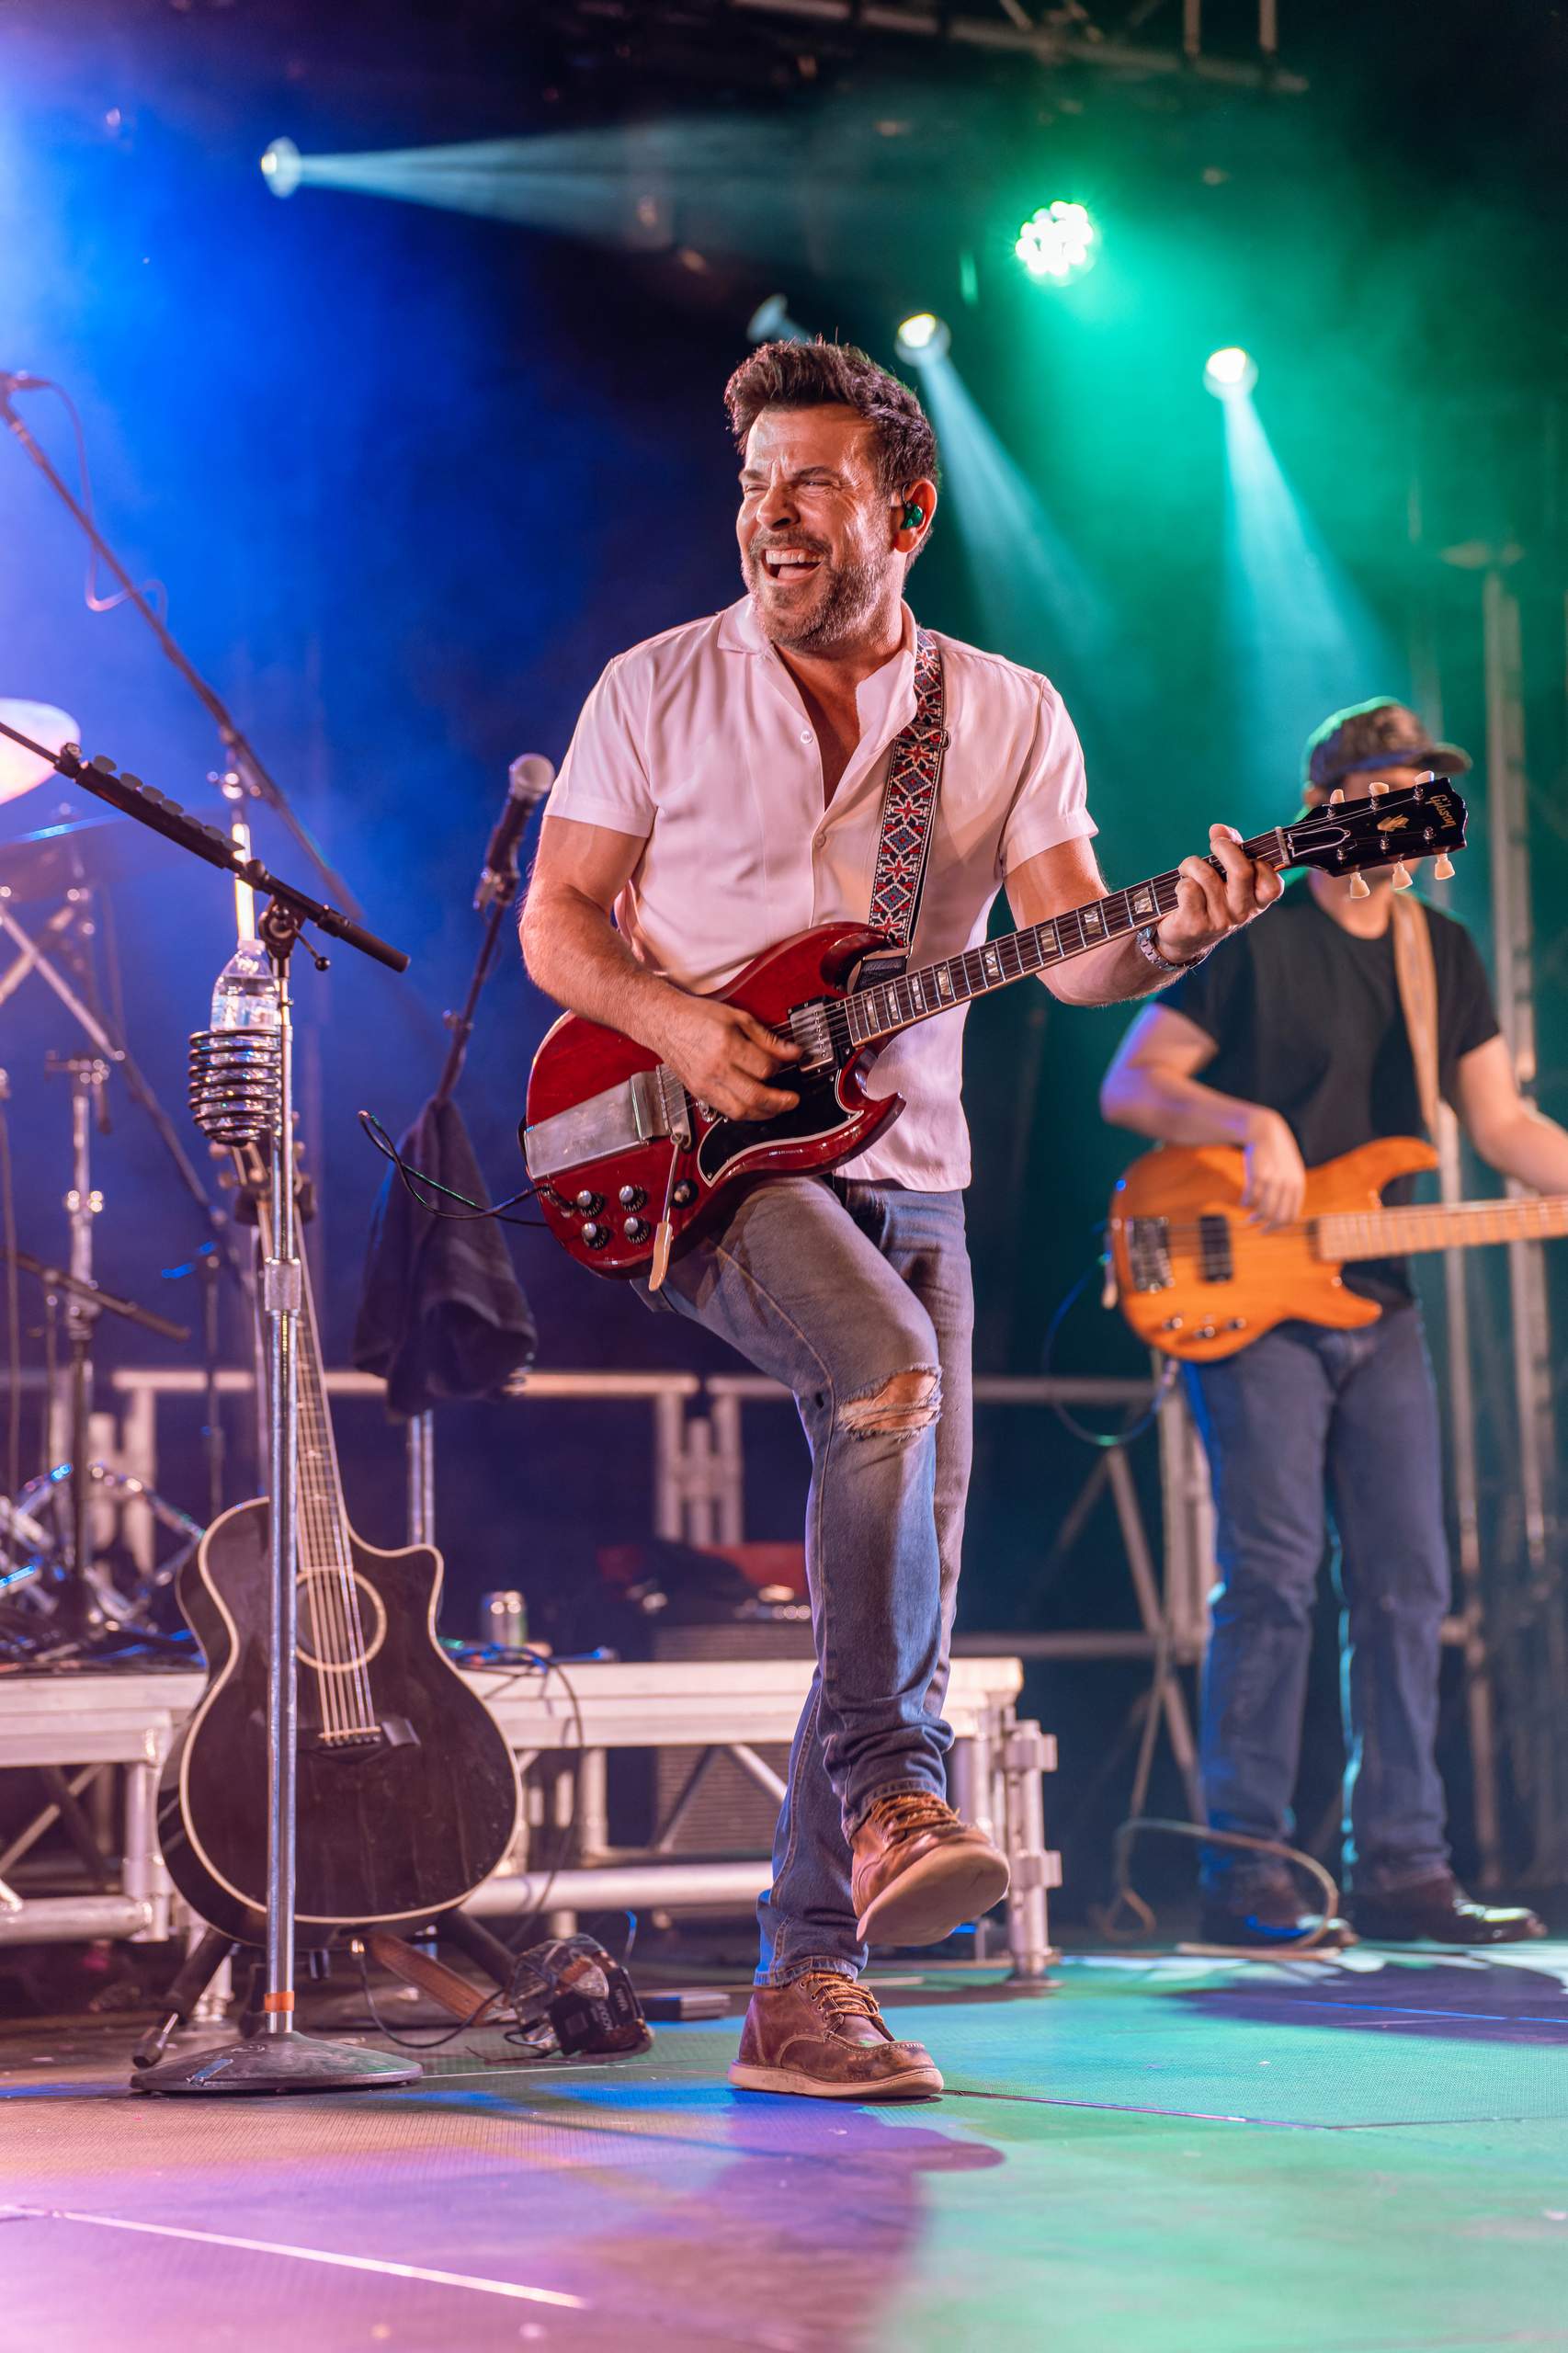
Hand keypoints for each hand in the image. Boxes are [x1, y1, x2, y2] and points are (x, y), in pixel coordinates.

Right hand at [653, 994, 802, 1121]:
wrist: (665, 1023)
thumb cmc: (698, 1016)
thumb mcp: (738, 1017)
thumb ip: (767, 1038)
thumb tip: (793, 1052)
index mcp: (726, 1046)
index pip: (764, 1068)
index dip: (779, 1067)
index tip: (784, 1063)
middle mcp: (715, 1069)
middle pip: (754, 1096)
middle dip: (779, 1102)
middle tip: (792, 1100)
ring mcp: (705, 1084)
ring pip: (740, 1111)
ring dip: (763, 1113)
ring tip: (777, 1108)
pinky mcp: (699, 1093)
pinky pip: (726, 1111)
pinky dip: (744, 1113)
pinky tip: (754, 1107)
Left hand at [1155, 824, 1282, 965]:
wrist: (1184, 938)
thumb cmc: (1209, 900)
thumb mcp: (1226, 877)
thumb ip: (1231, 849)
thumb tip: (1219, 829)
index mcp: (1256, 903)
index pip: (1272, 884)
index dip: (1258, 863)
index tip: (1243, 853)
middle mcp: (1241, 913)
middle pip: (1241, 872)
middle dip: (1225, 848)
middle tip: (1215, 843)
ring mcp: (1219, 921)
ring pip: (1207, 876)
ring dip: (1192, 865)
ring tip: (1188, 870)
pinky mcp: (1195, 924)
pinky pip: (1189, 889)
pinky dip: (1181, 883)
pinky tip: (1181, 891)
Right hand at [1241, 1109, 1305, 1229]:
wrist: (1266, 1132)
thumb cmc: (1275, 1155)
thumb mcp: (1288, 1172)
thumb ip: (1288, 1192)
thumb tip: (1280, 1218)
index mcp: (1298, 1185)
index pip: (1290, 1217)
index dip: (1278, 1227)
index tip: (1266, 1229)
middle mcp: (1288, 1185)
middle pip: (1277, 1217)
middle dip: (1265, 1226)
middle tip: (1254, 1225)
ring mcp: (1273, 1180)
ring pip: (1263, 1210)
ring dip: (1253, 1217)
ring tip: (1248, 1218)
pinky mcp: (1258, 1175)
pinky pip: (1251, 1199)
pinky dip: (1245, 1204)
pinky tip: (1243, 1202)